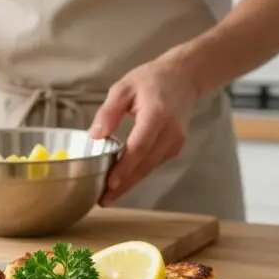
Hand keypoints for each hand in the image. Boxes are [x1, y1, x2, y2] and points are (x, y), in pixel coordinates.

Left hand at [88, 58, 198, 205]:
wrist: (184, 77)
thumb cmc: (150, 80)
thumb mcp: (123, 88)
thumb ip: (109, 111)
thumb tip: (94, 136)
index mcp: (156, 115)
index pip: (139, 147)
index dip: (125, 167)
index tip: (110, 183)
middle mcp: (170, 132)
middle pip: (145, 164)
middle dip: (124, 184)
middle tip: (102, 200)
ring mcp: (176, 142)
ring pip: (150, 168)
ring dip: (129, 183)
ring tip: (107, 196)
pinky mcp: (175, 147)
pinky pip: (154, 164)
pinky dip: (138, 173)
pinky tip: (122, 181)